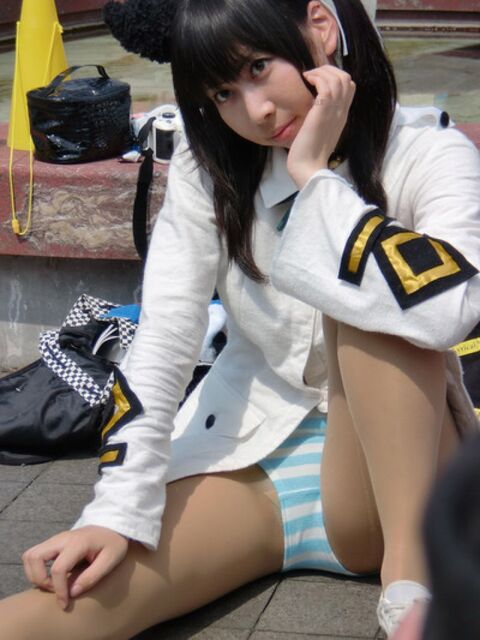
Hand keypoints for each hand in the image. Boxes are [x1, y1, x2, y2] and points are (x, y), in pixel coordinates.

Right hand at [22, 526, 128, 609]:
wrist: (113, 527)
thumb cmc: (113, 544)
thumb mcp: (111, 560)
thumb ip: (92, 576)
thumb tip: (73, 592)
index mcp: (78, 542)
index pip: (58, 568)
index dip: (58, 590)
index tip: (65, 603)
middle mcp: (62, 538)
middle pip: (34, 557)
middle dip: (39, 579)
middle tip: (55, 590)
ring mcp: (56, 539)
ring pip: (30, 555)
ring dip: (34, 574)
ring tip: (52, 584)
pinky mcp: (53, 542)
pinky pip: (34, 554)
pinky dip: (35, 569)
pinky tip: (51, 577)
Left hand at [287, 65, 354, 188]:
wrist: (308, 168)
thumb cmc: (308, 154)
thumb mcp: (318, 132)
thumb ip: (320, 119)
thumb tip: (313, 109)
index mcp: (342, 116)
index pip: (350, 87)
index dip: (335, 77)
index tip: (318, 80)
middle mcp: (341, 112)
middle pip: (347, 78)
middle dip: (329, 69)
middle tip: (312, 76)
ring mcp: (334, 111)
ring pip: (338, 78)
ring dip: (321, 71)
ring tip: (308, 77)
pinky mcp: (322, 112)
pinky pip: (326, 85)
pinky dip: (316, 77)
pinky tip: (306, 81)